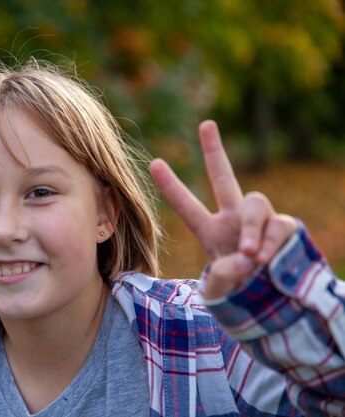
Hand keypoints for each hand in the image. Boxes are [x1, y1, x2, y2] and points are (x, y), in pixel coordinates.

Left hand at [149, 120, 296, 299]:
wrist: (273, 309)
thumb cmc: (240, 299)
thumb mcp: (219, 294)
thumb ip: (222, 279)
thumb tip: (244, 258)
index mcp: (210, 232)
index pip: (187, 206)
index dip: (171, 186)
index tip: (153, 162)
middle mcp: (234, 220)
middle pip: (224, 178)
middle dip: (215, 150)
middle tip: (205, 124)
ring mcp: (260, 223)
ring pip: (256, 202)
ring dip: (251, 227)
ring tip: (248, 255)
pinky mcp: (285, 229)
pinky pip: (279, 225)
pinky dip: (271, 242)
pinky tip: (265, 260)